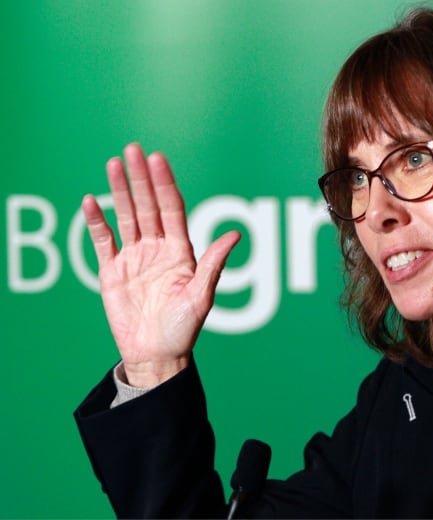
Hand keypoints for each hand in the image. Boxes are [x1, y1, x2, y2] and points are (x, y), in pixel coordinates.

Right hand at [82, 143, 240, 386]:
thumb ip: (213, 264)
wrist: (156, 355)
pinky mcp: (112, 271)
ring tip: (113, 163)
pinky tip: (91, 201)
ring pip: (126, 216)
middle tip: (133, 149)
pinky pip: (103, 241)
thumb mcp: (201, 296)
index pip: (172, 208)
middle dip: (141, 178)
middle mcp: (158, 249)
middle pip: (148, 205)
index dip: (165, 183)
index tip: (158, 159)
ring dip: (119, 191)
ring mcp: (134, 258)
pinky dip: (97, 222)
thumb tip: (235, 234)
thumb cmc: (183, 330)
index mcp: (181, 251)